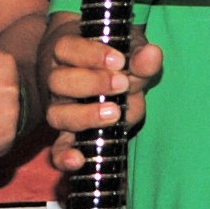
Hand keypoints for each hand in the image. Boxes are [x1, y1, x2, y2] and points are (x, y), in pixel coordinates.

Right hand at [41, 30, 161, 174]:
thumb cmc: (116, 59)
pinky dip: (65, 156)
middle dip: (92, 83)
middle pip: (59, 81)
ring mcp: (60, 110)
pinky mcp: (67, 136)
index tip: (119, 60)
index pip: (67, 48)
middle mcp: (57, 81)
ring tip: (113, 113)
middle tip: (122, 84)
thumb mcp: (130, 52)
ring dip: (85, 116)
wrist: (104, 77)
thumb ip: (140, 56)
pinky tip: (78, 160)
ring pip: (57, 114)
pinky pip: (58, 149)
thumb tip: (152, 55)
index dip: (91, 55)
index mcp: (67, 52)